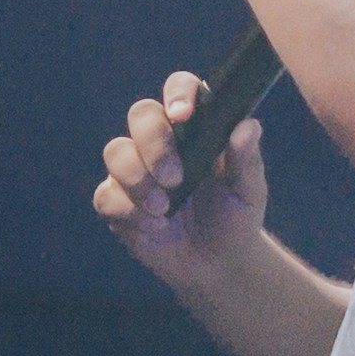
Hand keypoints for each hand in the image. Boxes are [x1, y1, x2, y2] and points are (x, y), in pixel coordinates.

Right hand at [93, 84, 269, 283]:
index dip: (177, 94)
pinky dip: (128, 211)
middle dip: (154, 144)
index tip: (183, 114)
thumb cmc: (235, 218)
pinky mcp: (117, 201)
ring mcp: (134, 169)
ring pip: (115, 152)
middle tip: (175, 178)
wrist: (217, 265)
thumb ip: (246, 160)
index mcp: (193, 128)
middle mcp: (159, 141)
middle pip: (140, 114)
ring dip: (138, 181)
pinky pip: (106, 195)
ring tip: (164, 209)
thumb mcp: (248, 191)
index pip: (178, 89)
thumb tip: (248, 126)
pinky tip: (153, 226)